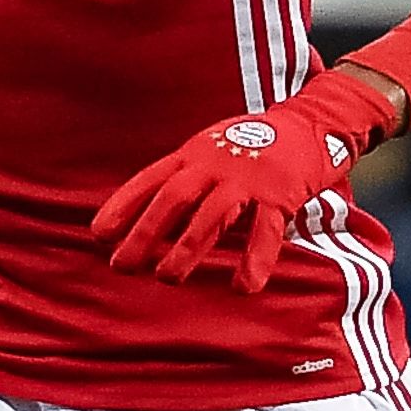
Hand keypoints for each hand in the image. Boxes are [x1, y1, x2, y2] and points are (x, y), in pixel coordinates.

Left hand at [92, 66, 399, 294]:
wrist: (311, 122)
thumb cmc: (252, 144)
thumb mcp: (209, 149)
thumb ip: (182, 177)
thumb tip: (145, 218)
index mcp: (193, 154)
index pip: (150, 180)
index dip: (122, 206)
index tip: (98, 234)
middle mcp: (215, 164)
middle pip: (173, 199)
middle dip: (144, 234)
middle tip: (121, 266)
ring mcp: (248, 178)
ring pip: (212, 216)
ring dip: (187, 250)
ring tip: (167, 279)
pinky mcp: (280, 194)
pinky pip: (266, 231)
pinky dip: (255, 260)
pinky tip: (244, 287)